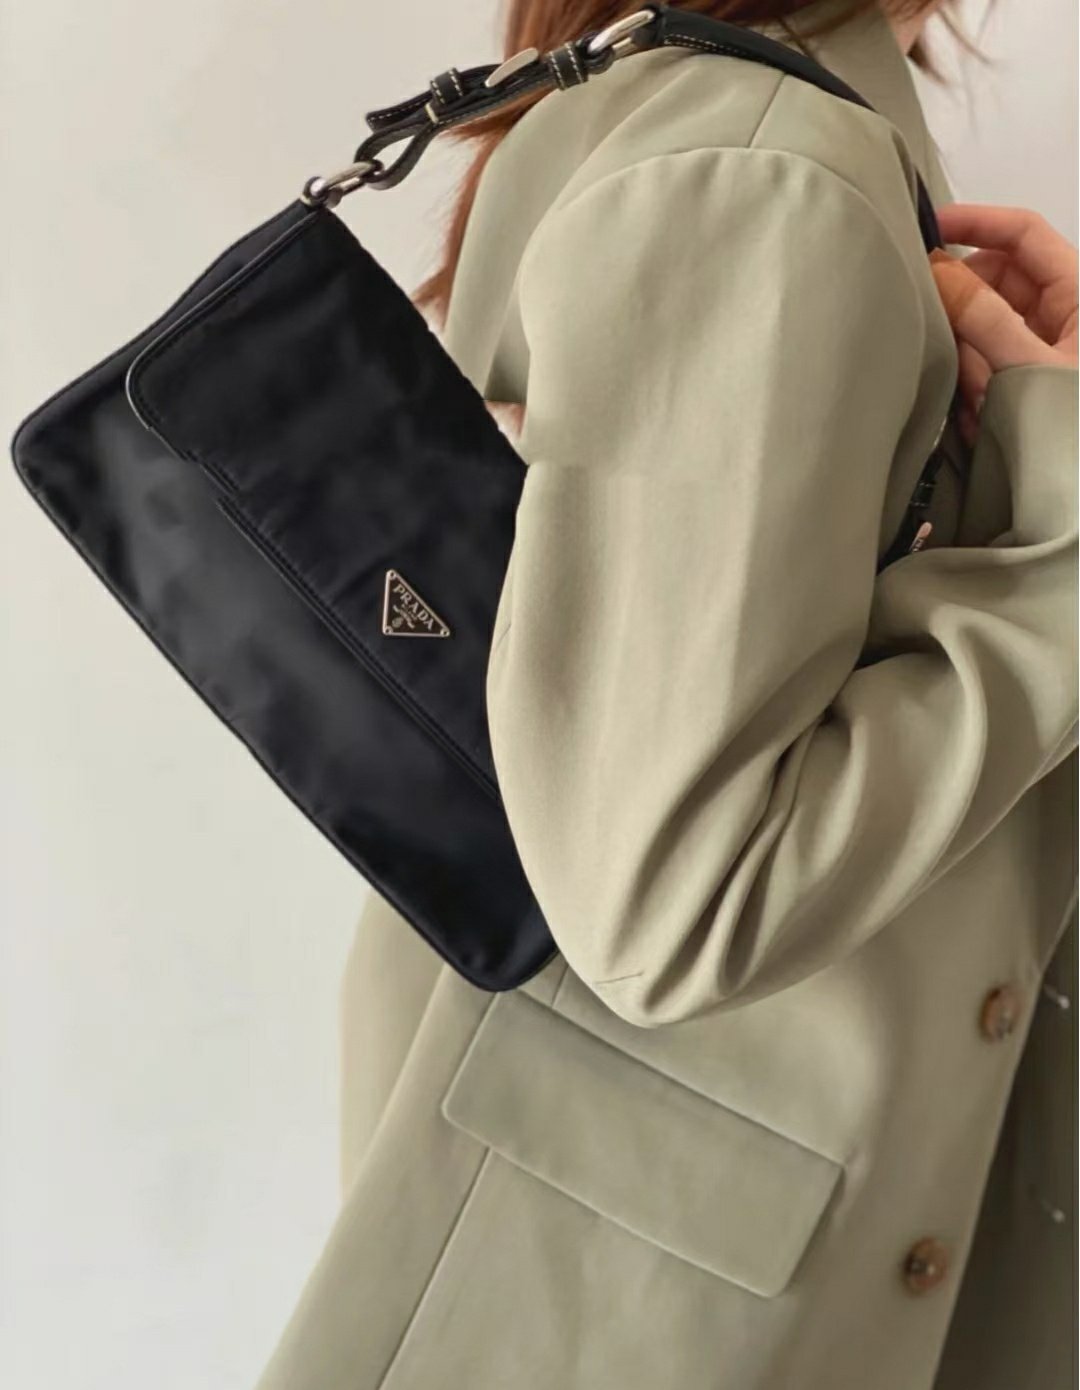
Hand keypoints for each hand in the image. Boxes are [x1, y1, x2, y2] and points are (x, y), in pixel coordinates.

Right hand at [930, 204, 1077, 443]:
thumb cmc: (1075, 424)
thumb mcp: (1031, 367)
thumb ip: (983, 318)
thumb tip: (937, 270)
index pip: (1023, 234)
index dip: (976, 222)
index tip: (926, 227)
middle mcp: (1062, 314)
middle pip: (996, 282)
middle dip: (964, 309)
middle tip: (938, 336)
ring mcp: (1043, 350)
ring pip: (985, 329)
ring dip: (968, 358)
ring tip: (974, 398)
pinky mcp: (1025, 386)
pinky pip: (986, 370)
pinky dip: (973, 388)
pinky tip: (976, 417)